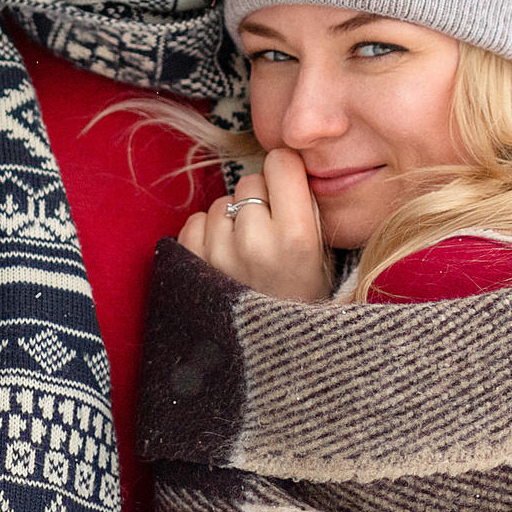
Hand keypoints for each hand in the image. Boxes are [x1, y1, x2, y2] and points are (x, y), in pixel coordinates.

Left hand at [173, 148, 330, 301]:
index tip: (288, 192)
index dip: (284, 174)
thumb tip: (279, 158)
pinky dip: (209, 234)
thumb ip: (303, 204)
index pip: (281, 162)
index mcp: (296, 237)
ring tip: (248, 254)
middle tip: (270, 235)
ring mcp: (217, 255)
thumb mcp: (322, 252)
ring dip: (233, 219)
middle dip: (259, 199)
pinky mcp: (190, 265)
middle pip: (249, 181)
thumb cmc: (302, 297)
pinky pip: (196, 220)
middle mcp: (254, 243)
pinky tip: (226, 259)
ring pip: (221, 202)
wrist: (270, 352)